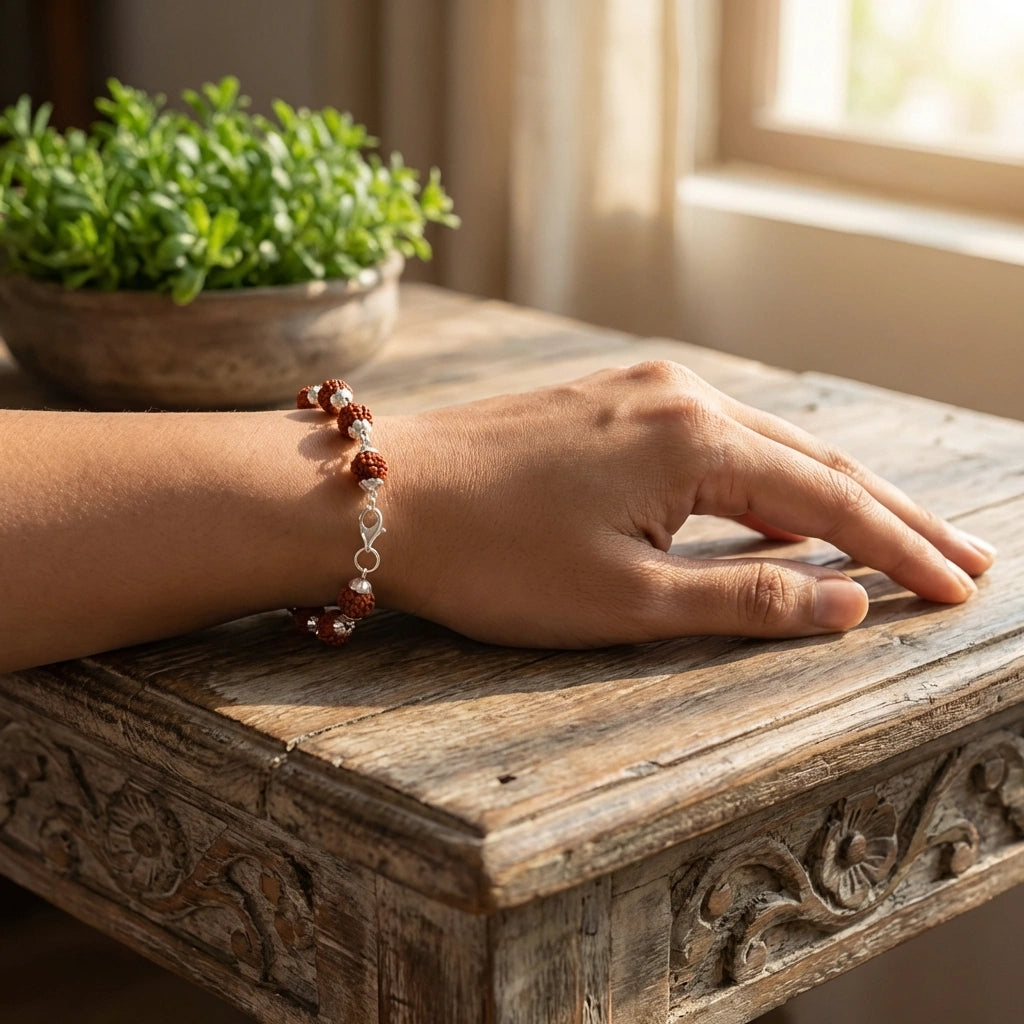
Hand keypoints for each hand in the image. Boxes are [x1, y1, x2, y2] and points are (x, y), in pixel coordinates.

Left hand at [374, 361, 993, 645]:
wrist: (378, 494)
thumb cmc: (490, 556)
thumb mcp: (624, 599)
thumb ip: (745, 598)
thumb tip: (848, 603)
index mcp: (694, 440)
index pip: (833, 503)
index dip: (903, 552)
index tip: (962, 589)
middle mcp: (679, 395)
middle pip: (815, 461)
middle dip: (893, 517)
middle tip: (966, 558)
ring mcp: (640, 389)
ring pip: (766, 445)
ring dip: (832, 494)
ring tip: (896, 536)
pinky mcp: (608, 400)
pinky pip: (712, 438)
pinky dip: (766, 476)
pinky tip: (784, 504)